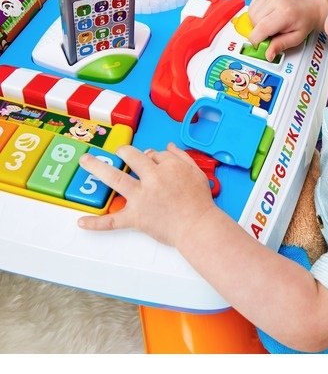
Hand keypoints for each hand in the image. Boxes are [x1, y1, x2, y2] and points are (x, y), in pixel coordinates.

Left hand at [77, 143, 215, 246]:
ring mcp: (142, 198)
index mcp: (169, 167)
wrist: (198, 226)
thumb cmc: (200, 202)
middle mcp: (153, 178)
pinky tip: (81, 222)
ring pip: (115, 179)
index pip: (155, 154)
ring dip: (98, 168)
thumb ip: (182, 156)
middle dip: (123, 152)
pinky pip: (113, 221)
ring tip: (85, 161)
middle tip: (118, 152)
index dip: (153, 157)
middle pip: (132, 157)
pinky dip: (96, 223)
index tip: (153, 161)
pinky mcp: (136, 217)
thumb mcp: (197, 173)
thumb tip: (168, 146)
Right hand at [248, 0, 326, 61]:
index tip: (260, 45)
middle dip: (259, 31)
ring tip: (270, 23)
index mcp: (286, 13)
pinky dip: (256, 14)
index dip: (257, 40)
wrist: (308, 8)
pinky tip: (267, 16)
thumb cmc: (303, 22)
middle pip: (254, 22)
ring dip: (256, 23)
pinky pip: (251, 7)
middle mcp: (277, 0)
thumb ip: (280, 46)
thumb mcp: (295, 39)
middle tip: (271, 32)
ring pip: (250, 14)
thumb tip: (268, 55)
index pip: (262, 29)